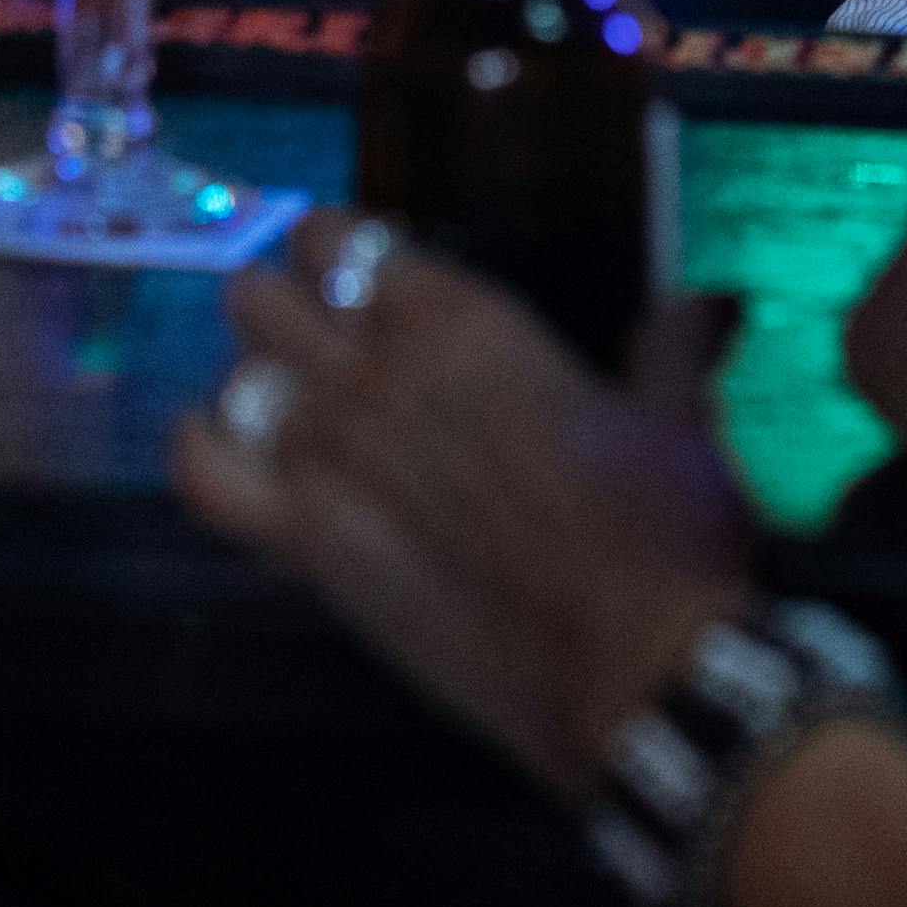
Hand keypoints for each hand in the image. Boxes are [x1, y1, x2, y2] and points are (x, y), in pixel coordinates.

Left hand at [173, 214, 758, 790]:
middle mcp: (378, 368)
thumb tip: (705, 303)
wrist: (640, 668)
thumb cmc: (665, 534)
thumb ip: (671, 346)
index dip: (341, 253)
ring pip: (236, 367)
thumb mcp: (679, 419)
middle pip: (269, 290)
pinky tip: (224, 451)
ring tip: (289, 409)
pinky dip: (200, 453)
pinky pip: (204, 474)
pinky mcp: (308, 544)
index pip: (344, 238)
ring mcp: (331, 454)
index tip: (359, 279)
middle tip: (319, 346)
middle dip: (287, 308)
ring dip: (257, 380)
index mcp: (463, 320)